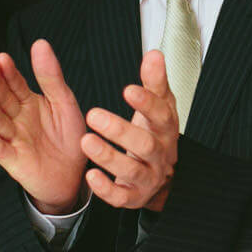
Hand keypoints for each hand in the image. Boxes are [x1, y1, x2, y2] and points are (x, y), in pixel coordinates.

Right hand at [0, 41, 86, 213]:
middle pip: (2, 98)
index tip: (2, 57)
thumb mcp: (65, 103)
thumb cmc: (70, 138)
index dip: (8, 71)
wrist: (74, 176)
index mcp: (29, 102)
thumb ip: (51, 77)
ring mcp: (12, 138)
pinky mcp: (11, 159)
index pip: (15, 84)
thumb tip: (40, 43)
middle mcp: (16, 118)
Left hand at [82, 50, 179, 211]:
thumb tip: (154, 55)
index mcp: (165, 129)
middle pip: (145, 145)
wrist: (160, 174)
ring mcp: (147, 177)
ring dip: (108, 156)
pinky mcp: (133, 196)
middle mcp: (160, 155)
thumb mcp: (158, 106)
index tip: (128, 89)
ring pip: (131, 170)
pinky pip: (121, 197)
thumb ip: (154, 81)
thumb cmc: (154, 133)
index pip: (161, 115)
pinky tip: (90, 175)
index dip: (147, 103)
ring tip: (86, 141)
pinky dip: (105, 188)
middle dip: (120, 130)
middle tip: (93, 114)